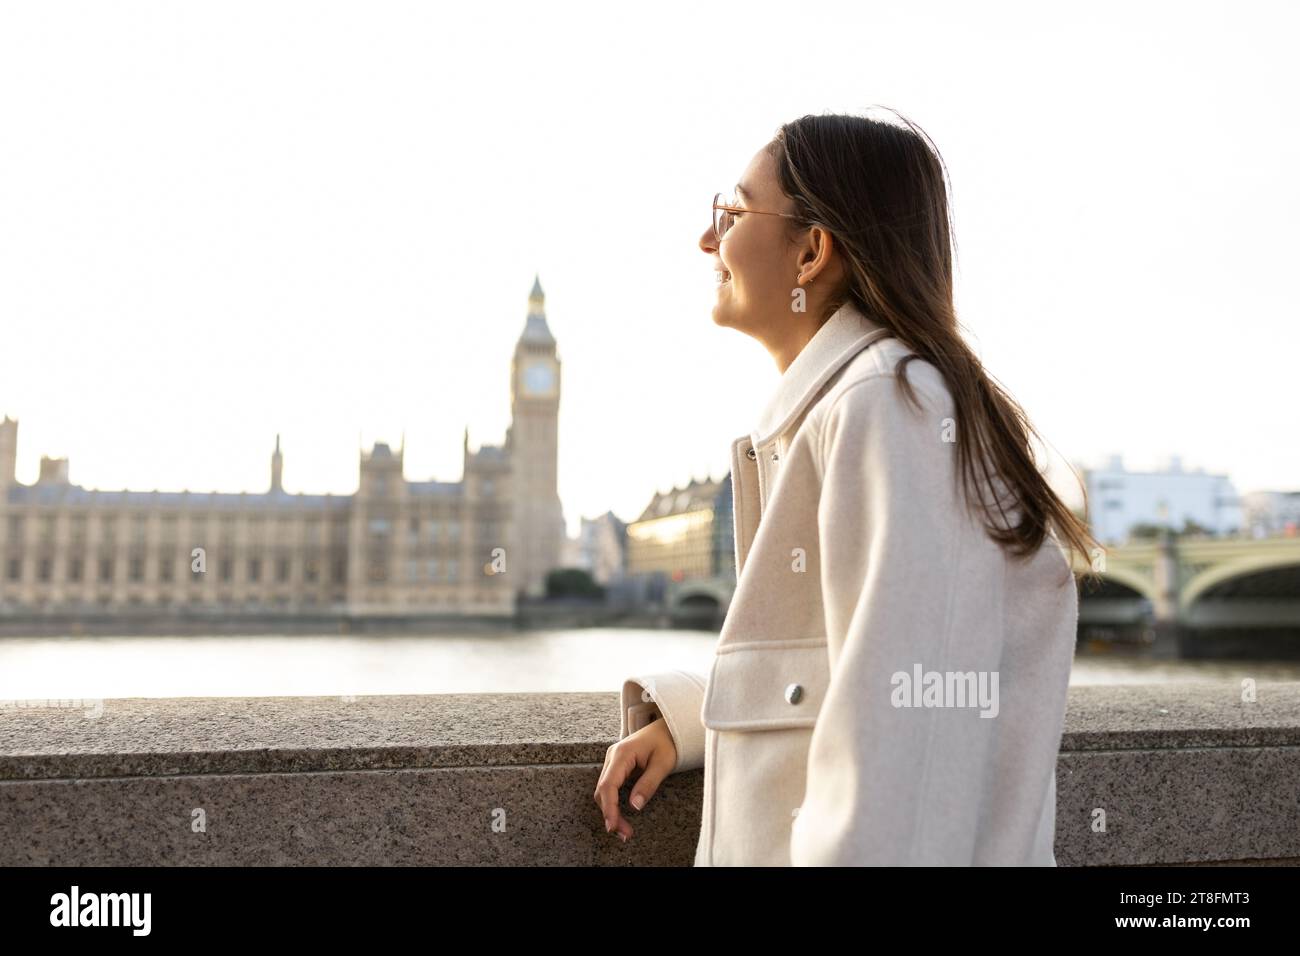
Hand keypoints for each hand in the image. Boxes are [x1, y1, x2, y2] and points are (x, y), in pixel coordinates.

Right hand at [592, 717, 676, 842]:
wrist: (670, 726)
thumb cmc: (668, 742)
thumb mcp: (663, 764)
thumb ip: (648, 784)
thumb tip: (635, 806)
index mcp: (622, 754)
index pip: (608, 785)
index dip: (609, 808)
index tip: (613, 826)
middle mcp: (612, 756)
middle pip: (602, 790)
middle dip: (610, 814)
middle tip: (625, 834)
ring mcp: (613, 760)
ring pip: (604, 790)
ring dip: (611, 810)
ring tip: (624, 829)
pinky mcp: (617, 765)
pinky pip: (610, 786)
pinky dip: (613, 802)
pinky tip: (620, 815)